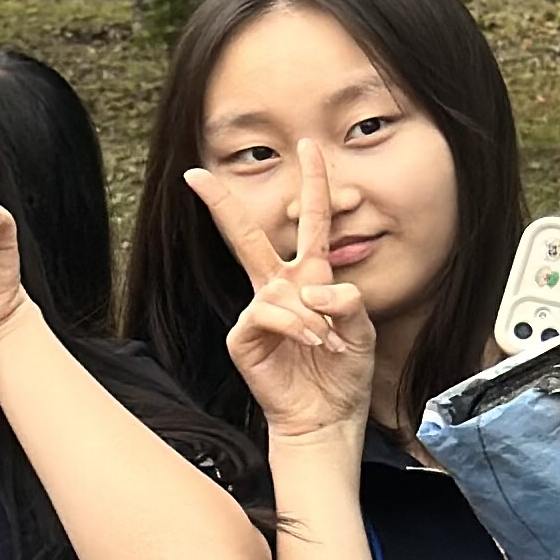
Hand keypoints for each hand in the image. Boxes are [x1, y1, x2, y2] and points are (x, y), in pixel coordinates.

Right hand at [182, 157, 376, 444]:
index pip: (311, 221)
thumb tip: (312, 288)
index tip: (308, 145)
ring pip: (274, 290)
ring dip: (311, 316)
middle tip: (197, 175)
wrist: (327, 414)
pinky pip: (267, 317)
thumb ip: (346, 298)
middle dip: (222, 205)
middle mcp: (279, 287)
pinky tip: (314, 344)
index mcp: (310, 275)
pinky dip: (298, 328)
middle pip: (247, 236)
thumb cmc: (344, 370)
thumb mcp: (362, 325)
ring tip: (330, 342)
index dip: (312, 183)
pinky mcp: (244, 338)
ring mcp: (258, 311)